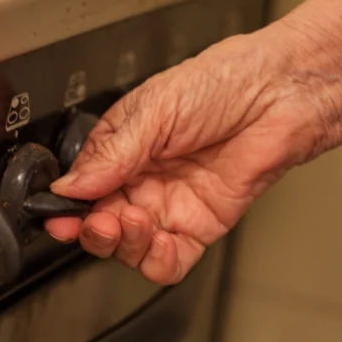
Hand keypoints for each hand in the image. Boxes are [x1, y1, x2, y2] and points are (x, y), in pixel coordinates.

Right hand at [45, 31, 334, 284]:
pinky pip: (169, 260)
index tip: (59, 213)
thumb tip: (71, 185)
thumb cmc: (226, 81)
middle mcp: (143, 178)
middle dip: (92, 229)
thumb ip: (111, 153)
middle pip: (101, 223)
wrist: (282, 93)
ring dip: (123, 244)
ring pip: (129, 247)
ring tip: (131, 222)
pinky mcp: (201, 225)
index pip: (82, 187)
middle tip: (97, 220)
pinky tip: (157, 242)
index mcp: (123, 146)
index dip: (68, 205)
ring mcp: (171, 204)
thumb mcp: (155, 108)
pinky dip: (156, 260)